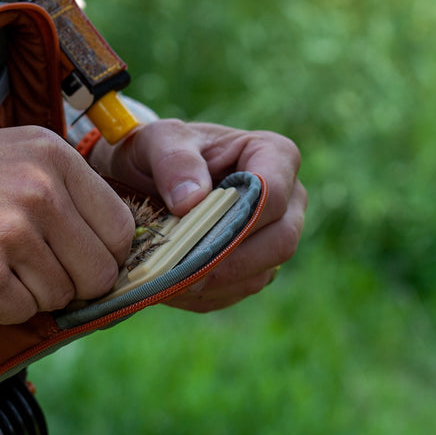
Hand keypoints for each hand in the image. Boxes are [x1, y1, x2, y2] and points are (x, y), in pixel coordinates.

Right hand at [0, 127, 133, 322]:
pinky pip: (22, 314)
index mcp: (54, 155)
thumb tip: (115, 245)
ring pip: (61, 297)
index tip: (76, 260)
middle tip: (29, 271)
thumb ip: (65, 190)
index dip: (102, 255)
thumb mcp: (11, 157)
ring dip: (30, 294)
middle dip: (71, 283)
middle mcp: (40, 189)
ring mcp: (13, 232)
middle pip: (99, 271)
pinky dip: (0, 309)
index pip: (120, 227)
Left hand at [90, 119, 305, 311]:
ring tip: (168, 281)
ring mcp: (276, 236)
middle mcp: (288, 198)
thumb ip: (173, 160)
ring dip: (214, 284)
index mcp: (274, 155)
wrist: (146, 176)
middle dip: (228, 262)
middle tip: (180, 272)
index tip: (194, 233)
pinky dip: (205, 295)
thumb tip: (192, 200)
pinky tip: (172, 286)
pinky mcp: (257, 265)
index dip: (239, 220)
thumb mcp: (157, 139)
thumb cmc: (160, 150)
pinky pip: (240, 290)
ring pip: (261, 274)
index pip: (273, 194)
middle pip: (280, 242)